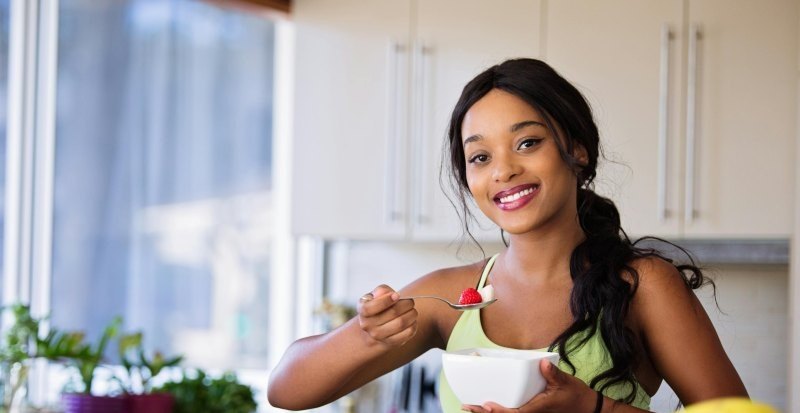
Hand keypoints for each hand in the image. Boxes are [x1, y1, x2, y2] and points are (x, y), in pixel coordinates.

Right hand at [357, 285, 417, 346]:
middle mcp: (368, 325)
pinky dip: (413, 324)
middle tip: (410, 301)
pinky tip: (412, 320)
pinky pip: (407, 333)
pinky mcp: (390, 342)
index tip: (397, 295)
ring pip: (401, 323)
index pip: (371, 307)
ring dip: (412, 314)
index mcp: (362, 310)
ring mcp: (378, 336)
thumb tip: (390, 294)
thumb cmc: (378, 307)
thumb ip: (382, 290)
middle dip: (406, 304)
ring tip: (412, 310)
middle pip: (393, 313)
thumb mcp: (375, 296)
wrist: (374, 328)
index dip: (386, 300)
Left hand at [461, 359, 596, 412]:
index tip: (486, 405)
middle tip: (466, 405)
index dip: (499, 411)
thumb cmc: (575, 396)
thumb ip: (552, 374)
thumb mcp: (565, 382)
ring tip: (469, 407)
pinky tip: (486, 407)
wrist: (587, 408)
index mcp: (537, 409)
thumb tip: (543, 364)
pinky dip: (497, 411)